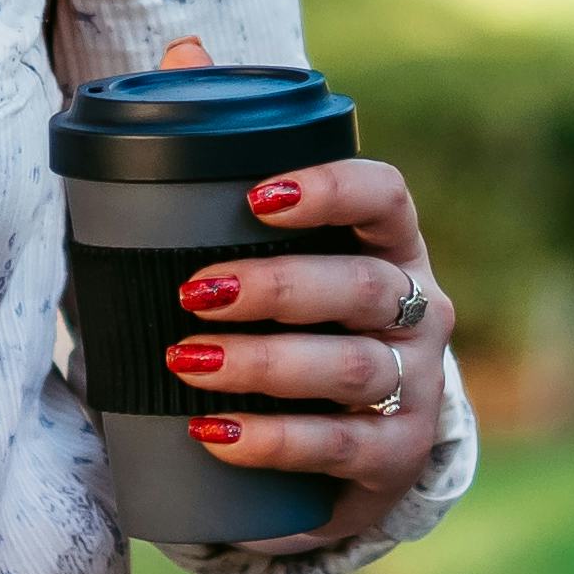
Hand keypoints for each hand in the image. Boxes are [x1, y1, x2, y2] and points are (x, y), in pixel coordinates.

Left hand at [163, 153, 455, 552]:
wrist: (344, 459)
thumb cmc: (295, 342)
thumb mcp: (278, 280)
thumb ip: (224, 216)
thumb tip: (153, 114)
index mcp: (392, 249)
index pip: (383, 198)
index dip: (332, 190)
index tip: (256, 198)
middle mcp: (419, 313)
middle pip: (361, 287)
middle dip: (276, 287)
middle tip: (194, 293)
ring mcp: (415, 388)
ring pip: (350, 366)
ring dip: (264, 362)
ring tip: (189, 362)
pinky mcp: (396, 458)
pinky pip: (338, 446)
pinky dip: (272, 440)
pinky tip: (215, 432)